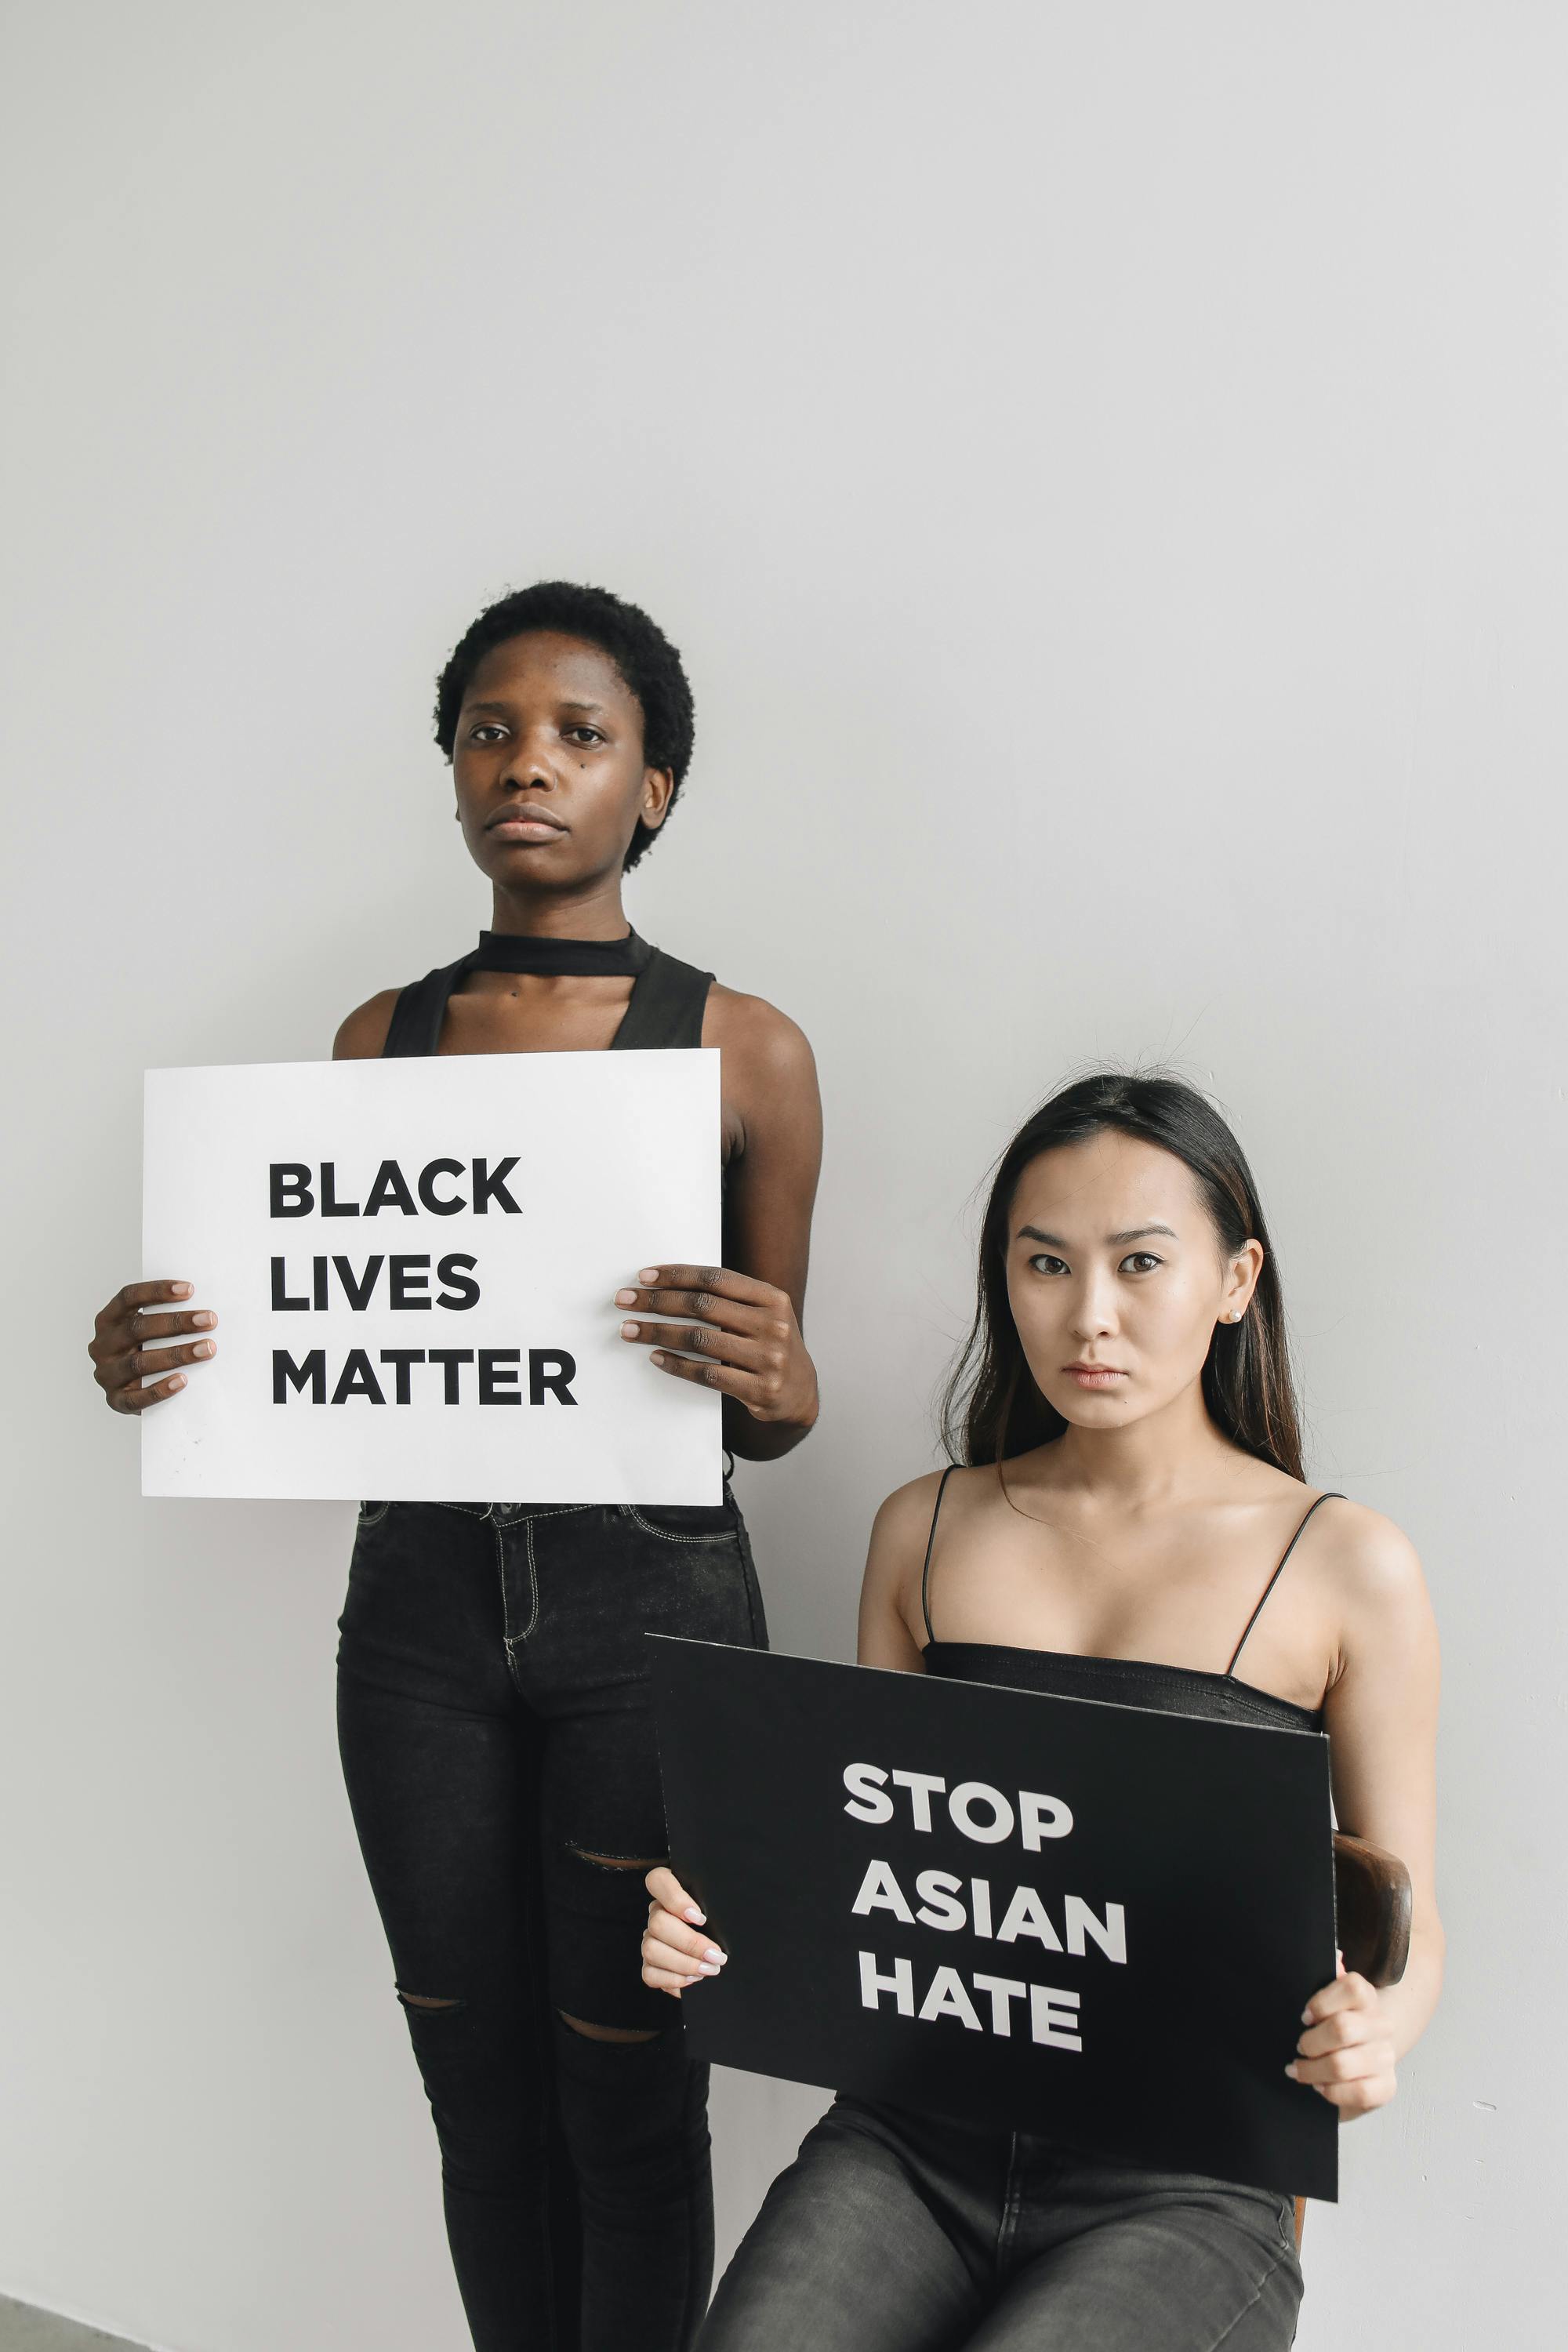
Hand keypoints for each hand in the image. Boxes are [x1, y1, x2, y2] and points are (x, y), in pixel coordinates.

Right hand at [88, 1280, 217, 1412]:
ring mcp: (106, 1374)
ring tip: (207, 1349)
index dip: (157, 1291)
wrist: (136, 1390)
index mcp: (108, 1321)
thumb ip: (164, 1318)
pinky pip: (137, 1398)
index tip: (190, 1289)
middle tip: (209, 1320)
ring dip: (176, 1354)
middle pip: (137, 1329)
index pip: (128, 1298)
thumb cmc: (148, 1350)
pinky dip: (160, 1389)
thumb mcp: (148, 1331)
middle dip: (176, 1323)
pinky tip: (183, 1381)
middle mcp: (102, 1346)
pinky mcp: (116, 1401)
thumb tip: (204, 1311)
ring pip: (139, 1363)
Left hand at [616, 1265, 817, 1428]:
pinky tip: (655, 1357)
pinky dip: (676, 1364)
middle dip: (657, 1301)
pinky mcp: (758, 1389)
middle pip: (703, 1306)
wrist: (799, 1394)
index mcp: (773, 1299)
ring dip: (657, 1333)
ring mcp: (768, 1359)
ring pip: (699, 1339)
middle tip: (625, 1300)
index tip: (644, 1277)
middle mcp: (774, 1325)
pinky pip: (706, 1373)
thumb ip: (730, 1299)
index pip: (716, 1278)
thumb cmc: (769, 1347)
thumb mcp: (764, 1315)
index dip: (677, 1275)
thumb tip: (669, 1284)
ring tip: (630, 1330)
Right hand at [641, 1866, 728, 1998]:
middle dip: (690, 1944)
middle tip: (717, 1956)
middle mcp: (657, 1913)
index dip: (675, 1899)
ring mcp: (650, 1939)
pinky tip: (693, 1979)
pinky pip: (649, 1974)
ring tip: (709, 1970)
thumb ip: (719, 1904)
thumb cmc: (726, 1927)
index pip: (658, 1880)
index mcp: (673, 1891)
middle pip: (657, 1922)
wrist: (723, 1957)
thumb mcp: (724, 1910)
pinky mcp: (649, 1965)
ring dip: (684, 1964)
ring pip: (651, 1949)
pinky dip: (673, 1979)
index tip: (701, 1918)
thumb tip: (727, 1909)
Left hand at [1287, 1957, 1396, 2116]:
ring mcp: (1386, 2056)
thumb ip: (1326, 1978)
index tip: (1304, 2016)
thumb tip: (1336, 1957)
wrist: (1356, 2063)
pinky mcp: (1387, 2086)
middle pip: (1343, 2029)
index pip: (1352, 1988)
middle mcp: (1380, 2025)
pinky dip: (1332, 2092)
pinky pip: (1358, 2092)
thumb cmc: (1331, 2028)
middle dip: (1311, 2042)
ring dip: (1313, 2071)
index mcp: (1366, 1998)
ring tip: (1300, 2070)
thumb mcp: (1323, 2002)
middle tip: (1299, 2047)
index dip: (1322, 2002)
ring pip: (1343, 2064)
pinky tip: (1321, 2086)